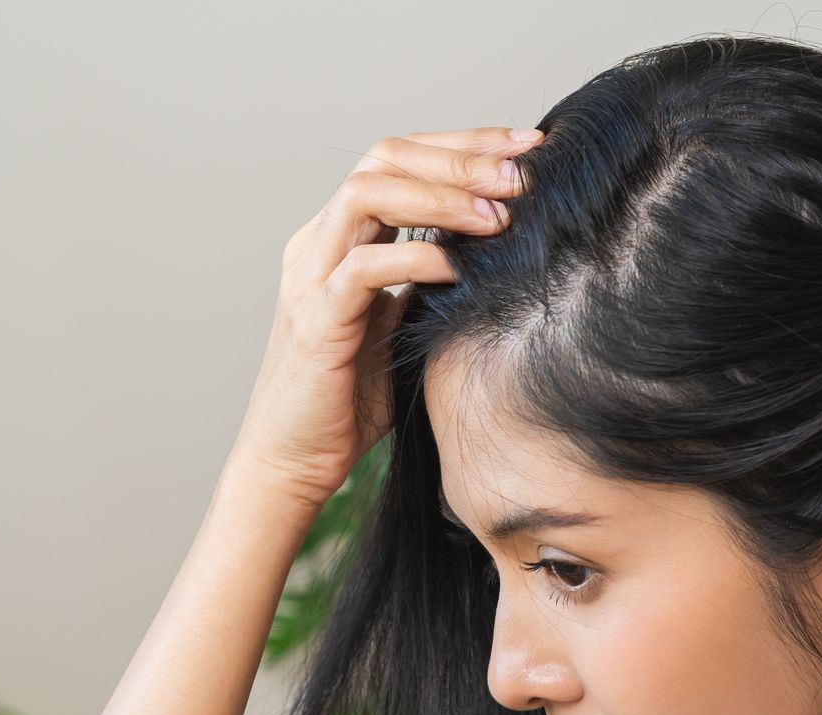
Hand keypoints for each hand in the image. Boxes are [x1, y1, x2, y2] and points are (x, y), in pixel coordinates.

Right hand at [228, 124, 545, 508]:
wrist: (294, 461)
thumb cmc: (352, 401)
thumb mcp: (403, 326)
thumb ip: (431, 284)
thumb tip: (499, 254)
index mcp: (340, 237)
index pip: (399, 160)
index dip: (463, 145)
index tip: (527, 146)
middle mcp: (319, 242)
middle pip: (384, 158)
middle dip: (459, 157)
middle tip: (523, 171)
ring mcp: (310, 276)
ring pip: (368, 194)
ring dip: (441, 196)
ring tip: (499, 214)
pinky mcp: (316, 320)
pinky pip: (363, 266)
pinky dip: (416, 258)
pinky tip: (460, 269)